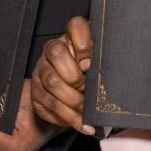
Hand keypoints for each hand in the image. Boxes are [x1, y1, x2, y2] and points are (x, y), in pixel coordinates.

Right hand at [29, 16, 94, 135]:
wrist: (68, 96)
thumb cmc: (89, 76)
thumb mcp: (98, 65)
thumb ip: (103, 60)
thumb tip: (114, 69)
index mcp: (72, 38)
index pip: (76, 26)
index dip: (83, 42)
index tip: (90, 62)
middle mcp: (52, 50)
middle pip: (57, 53)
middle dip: (75, 75)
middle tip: (87, 88)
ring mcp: (42, 71)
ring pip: (53, 81)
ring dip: (73, 99)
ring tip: (86, 109)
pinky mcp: (37, 93)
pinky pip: (51, 105)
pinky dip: (71, 118)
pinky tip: (84, 125)